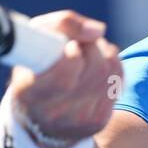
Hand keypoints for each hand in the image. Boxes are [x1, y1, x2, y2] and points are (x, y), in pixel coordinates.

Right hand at [6, 10, 122, 144]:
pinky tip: (98, 67)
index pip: (63, 79)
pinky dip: (112, 66)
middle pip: (94, 72)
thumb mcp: (34, 40)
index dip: (74, 58)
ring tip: (89, 51)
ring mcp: (77, 122)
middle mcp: (53, 114)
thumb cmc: (36, 66)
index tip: (72, 46)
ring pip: (109, 74)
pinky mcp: (97, 123)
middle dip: (93, 48)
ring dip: (104, 53)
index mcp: (29, 94)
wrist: (39, 115)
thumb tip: (98, 31)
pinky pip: (118, 82)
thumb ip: (62, 24)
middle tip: (82, 42)